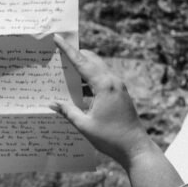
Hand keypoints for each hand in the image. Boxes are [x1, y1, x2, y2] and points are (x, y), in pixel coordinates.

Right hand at [50, 35, 150, 165]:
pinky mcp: (119, 94)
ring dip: (81, 68)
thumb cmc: (110, 137)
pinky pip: (101, 80)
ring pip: (97, 69)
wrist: (135, 148)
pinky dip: (88, 80)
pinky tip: (77, 89)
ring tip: (64, 71)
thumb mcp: (84, 125)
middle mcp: (113, 81)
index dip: (68, 50)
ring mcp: (118, 87)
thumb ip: (68, 111)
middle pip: (91, 60)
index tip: (58, 38)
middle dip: (75, 54)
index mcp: (105, 85)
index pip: (82, 62)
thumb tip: (52, 103)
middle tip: (58, 52)